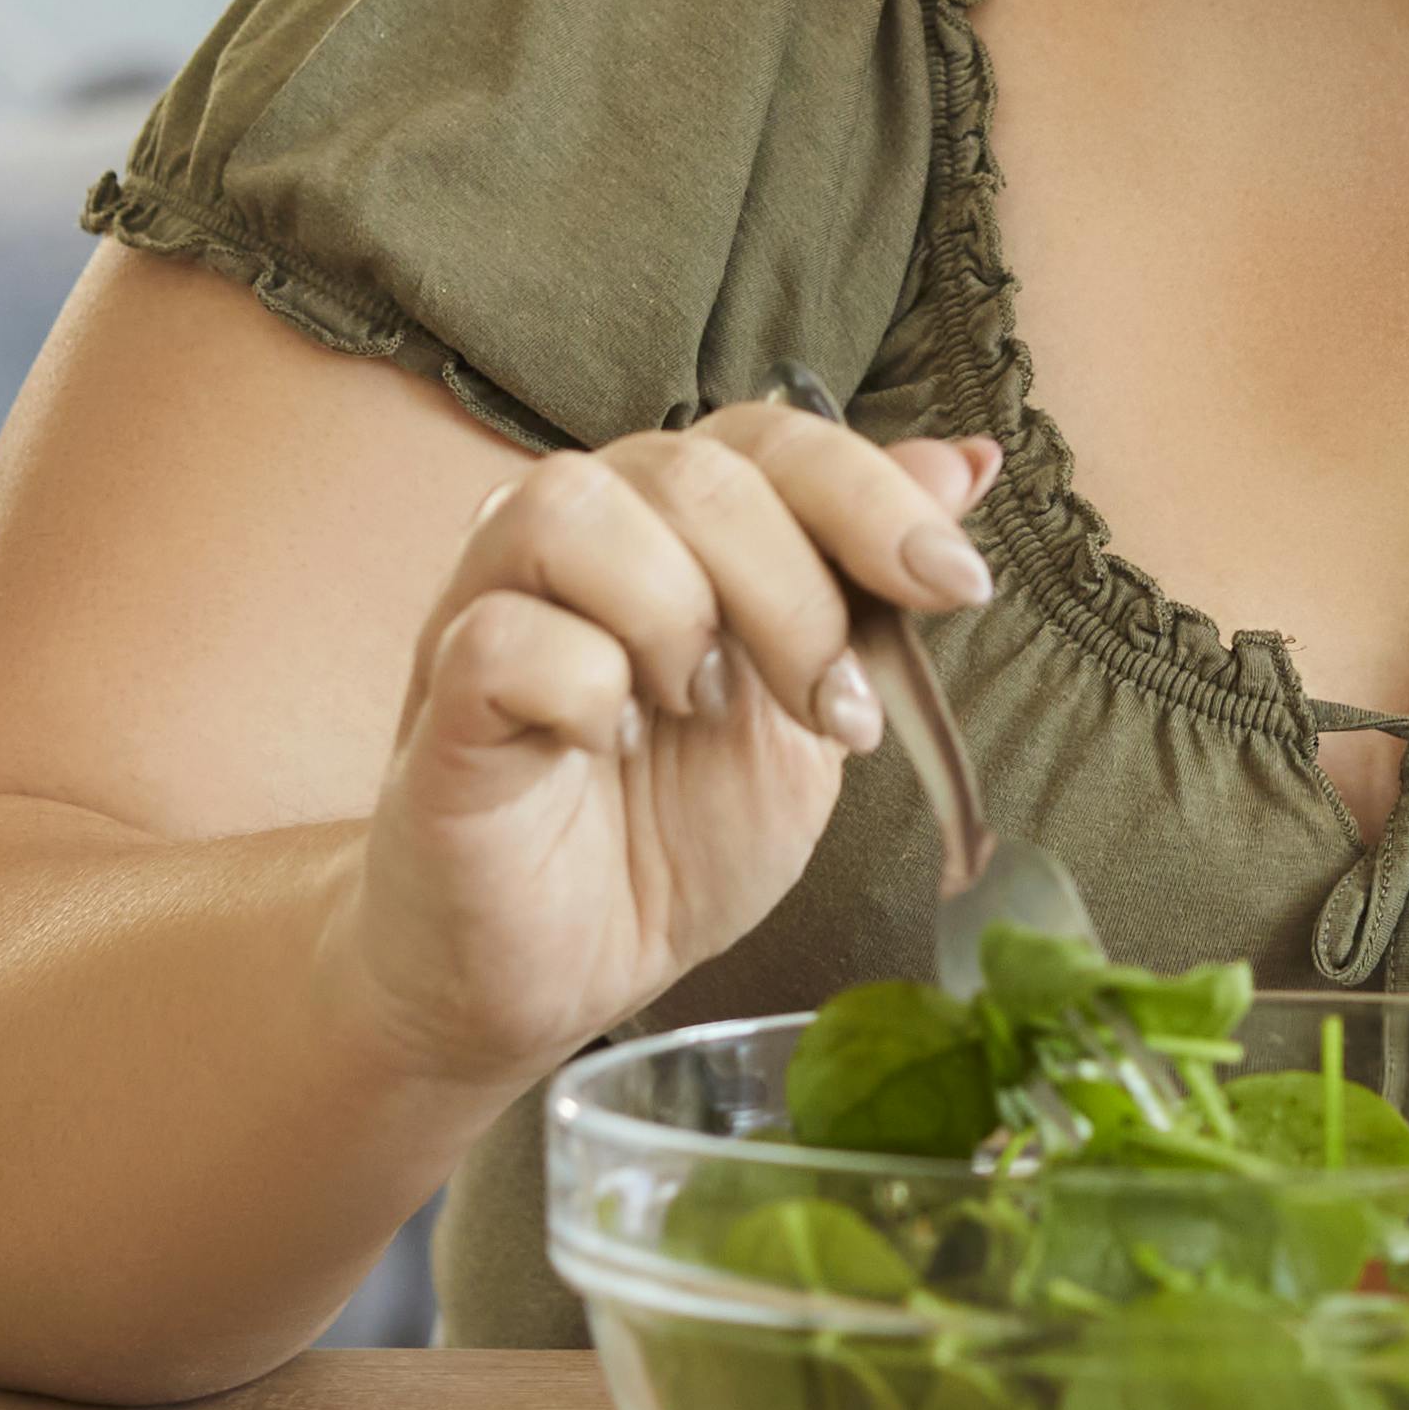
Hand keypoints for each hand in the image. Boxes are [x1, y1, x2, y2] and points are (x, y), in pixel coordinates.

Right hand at [334, 399, 1000, 1092]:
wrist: (557, 970)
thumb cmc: (669, 832)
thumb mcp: (809, 714)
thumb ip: (868, 587)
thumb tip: (967, 463)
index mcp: (675, 521)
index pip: (774, 438)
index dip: (875, 496)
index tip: (956, 587)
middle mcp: (581, 532)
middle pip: (693, 472)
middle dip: (796, 596)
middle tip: (830, 713)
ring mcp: (493, 601)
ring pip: (575, 507)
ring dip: (675, 616)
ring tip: (698, 712)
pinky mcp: (441, 697)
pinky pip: (504, 634)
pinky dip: (584, 690)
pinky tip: (610, 747)